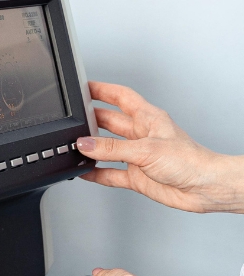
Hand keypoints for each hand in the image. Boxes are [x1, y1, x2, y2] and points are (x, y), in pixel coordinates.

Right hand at [77, 81, 243, 213]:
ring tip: (74, 148)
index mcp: (148, 118)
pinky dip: (96, 173)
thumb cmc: (190, 161)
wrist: (204, 188)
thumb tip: (85, 144)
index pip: (120, 97)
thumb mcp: (146, 149)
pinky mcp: (137, 176)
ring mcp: (138, 156)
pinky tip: (84, 172)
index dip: (101, 90)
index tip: (83, 87)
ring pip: (107, 148)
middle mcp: (141, 135)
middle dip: (90, 121)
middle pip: (109, 122)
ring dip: (92, 148)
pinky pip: (110, 173)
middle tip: (72, 122)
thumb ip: (112, 148)